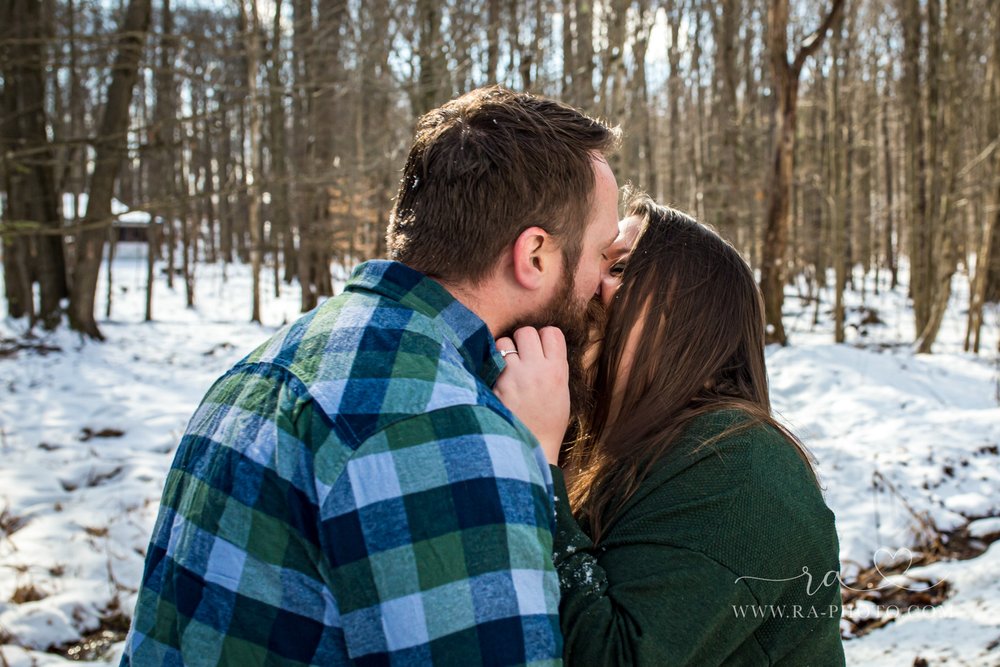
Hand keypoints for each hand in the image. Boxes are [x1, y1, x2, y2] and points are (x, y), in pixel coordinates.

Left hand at [493, 326, 569, 465]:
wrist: (532, 446)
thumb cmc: (548, 422)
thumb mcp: (562, 392)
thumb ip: (554, 367)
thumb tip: (542, 346)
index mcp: (557, 370)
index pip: (552, 332)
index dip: (544, 337)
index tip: (541, 348)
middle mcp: (537, 369)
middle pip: (526, 331)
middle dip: (522, 340)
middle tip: (522, 355)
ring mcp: (515, 376)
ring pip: (505, 341)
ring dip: (505, 350)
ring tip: (508, 366)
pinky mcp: (496, 384)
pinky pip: (492, 359)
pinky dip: (494, 364)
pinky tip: (499, 377)